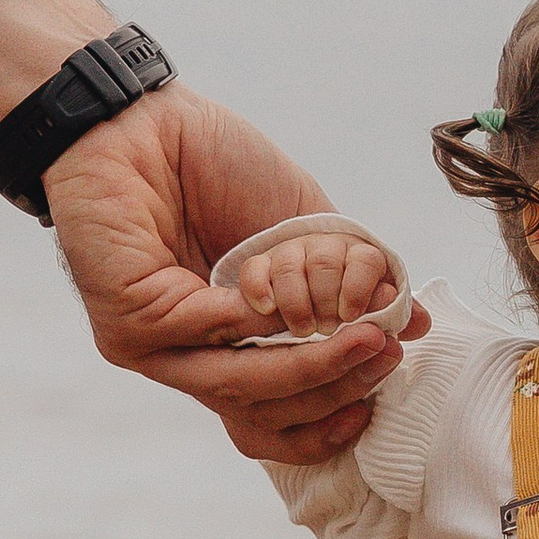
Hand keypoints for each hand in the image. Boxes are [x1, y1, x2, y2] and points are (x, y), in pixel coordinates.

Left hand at [0, 0, 426, 461]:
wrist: (141, 117)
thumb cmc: (217, 165)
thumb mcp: (304, 229)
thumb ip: (350, 280)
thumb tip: (411, 325)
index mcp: (229, 345)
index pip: (273, 417)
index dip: (327, 421)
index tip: (374, 403)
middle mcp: (190, 358)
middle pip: (266, 412)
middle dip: (336, 389)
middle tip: (384, 353)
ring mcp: (155, 350)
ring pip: (240, 388)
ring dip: (310, 368)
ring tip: (363, 338)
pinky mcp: (128, 326)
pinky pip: (209, 339)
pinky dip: (260, 324)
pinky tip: (290, 301)